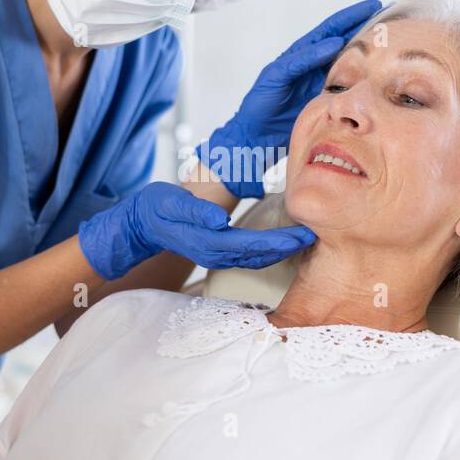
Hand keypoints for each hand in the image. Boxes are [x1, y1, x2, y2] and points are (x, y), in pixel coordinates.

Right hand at [77, 181, 315, 279]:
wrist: (142, 224)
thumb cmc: (156, 208)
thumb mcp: (169, 202)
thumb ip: (193, 210)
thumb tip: (219, 220)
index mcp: (208, 242)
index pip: (252, 245)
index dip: (280, 242)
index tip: (303, 234)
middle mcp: (216, 253)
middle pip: (261, 255)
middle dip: (290, 247)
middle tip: (317, 235)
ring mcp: (219, 254)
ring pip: (258, 257)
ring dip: (283, 249)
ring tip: (307, 237)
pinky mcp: (220, 250)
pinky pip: (252, 254)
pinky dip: (271, 249)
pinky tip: (286, 240)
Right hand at [197, 0, 381, 197]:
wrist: (256, 137)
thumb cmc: (286, 122)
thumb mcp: (320, 105)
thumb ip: (338, 92)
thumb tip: (367, 87)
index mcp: (315, 68)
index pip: (341, 42)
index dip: (361, 30)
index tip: (385, 18)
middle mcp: (303, 61)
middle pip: (332, 33)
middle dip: (354, 18)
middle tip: (378, 4)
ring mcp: (289, 64)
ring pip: (317, 40)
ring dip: (340, 26)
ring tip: (362, 13)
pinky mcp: (276, 73)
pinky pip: (298, 61)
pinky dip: (315, 52)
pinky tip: (333, 44)